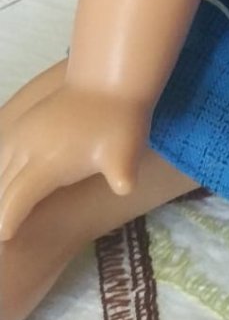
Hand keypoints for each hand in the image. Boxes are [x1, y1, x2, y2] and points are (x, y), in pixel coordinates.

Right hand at [0, 84, 149, 240]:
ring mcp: (23, 132)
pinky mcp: (26, 121)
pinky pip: (3, 152)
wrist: (112, 78)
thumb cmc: (119, 120)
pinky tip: (9, 178)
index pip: (15, 201)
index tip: (4, 241)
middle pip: (3, 187)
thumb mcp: (125, 149)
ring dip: (2, 189)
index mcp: (46, 162)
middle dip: (0, 211)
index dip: (6, 223)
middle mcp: (27, 148)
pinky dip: (3, 170)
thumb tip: (126, 188)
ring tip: (7, 207)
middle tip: (3, 239)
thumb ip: (121, 173)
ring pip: (0, 168)